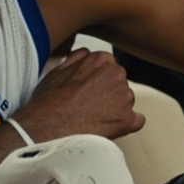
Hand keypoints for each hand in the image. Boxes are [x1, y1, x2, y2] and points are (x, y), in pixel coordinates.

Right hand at [15, 48, 142, 140]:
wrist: (46, 128)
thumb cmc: (48, 102)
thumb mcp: (57, 71)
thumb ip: (77, 60)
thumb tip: (85, 55)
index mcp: (101, 60)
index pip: (110, 67)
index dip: (99, 81)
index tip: (91, 91)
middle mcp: (116, 74)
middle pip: (119, 83)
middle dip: (109, 94)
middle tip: (90, 106)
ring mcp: (124, 96)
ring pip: (126, 101)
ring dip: (115, 109)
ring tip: (93, 118)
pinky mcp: (127, 118)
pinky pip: (137, 120)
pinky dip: (126, 125)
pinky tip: (111, 128)